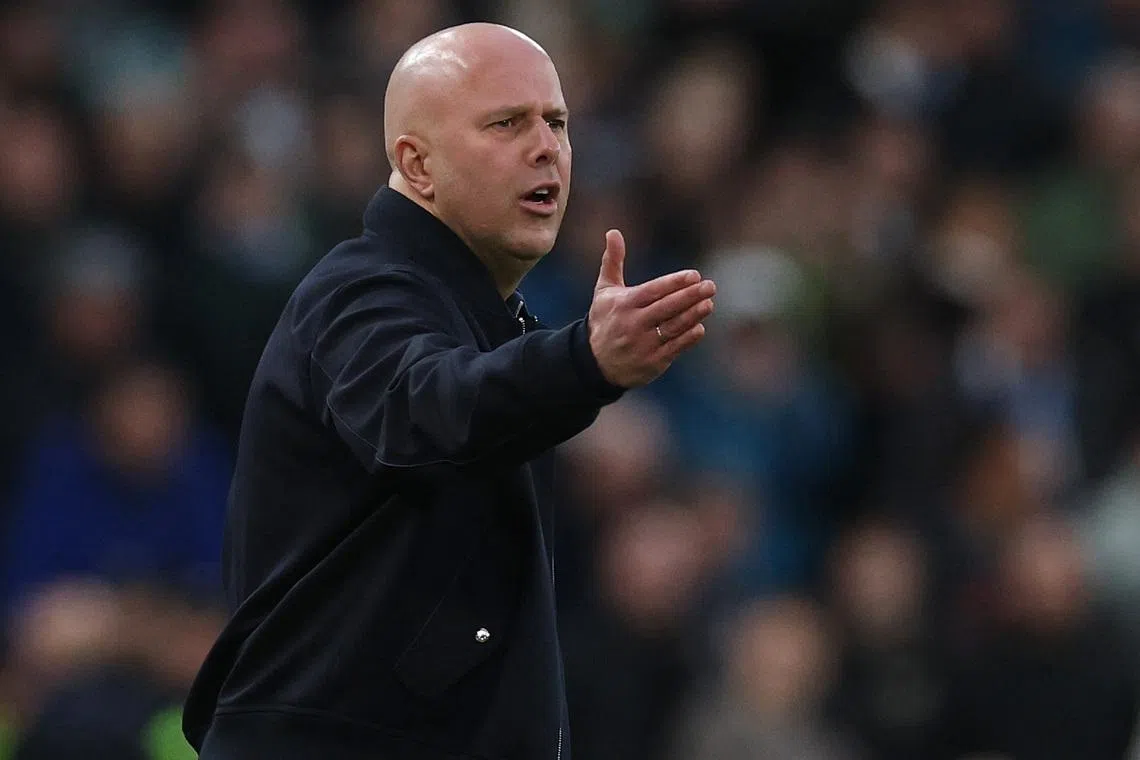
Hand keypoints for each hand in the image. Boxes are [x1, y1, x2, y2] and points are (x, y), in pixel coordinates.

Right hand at [588, 229, 714, 387]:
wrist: (594, 363)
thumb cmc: (604, 320)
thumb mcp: (604, 291)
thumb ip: (612, 261)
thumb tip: (613, 232)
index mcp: (624, 304)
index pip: (654, 291)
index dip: (675, 283)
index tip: (695, 275)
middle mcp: (634, 323)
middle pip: (667, 308)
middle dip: (690, 296)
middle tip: (710, 286)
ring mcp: (644, 344)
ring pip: (673, 327)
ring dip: (693, 316)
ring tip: (709, 304)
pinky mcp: (652, 361)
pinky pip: (674, 348)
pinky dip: (688, 338)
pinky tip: (700, 327)